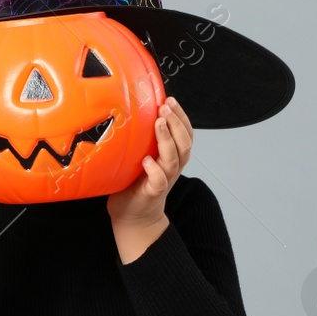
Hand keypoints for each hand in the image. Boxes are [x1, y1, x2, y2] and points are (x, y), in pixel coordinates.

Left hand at [106, 96, 192, 262]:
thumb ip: (143, 139)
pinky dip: (155, 170)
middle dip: (176, 123)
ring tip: (159, 123)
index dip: (181, 116)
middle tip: (165, 107)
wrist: (133, 216)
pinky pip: (159, 180)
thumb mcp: (141, 155)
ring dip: (167, 140)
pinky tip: (148, 159)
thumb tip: (131, 110)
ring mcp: (164, 180)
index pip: (185, 133)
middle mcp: (172, 167)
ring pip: (173, 158)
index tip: (170, 100)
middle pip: (184, 143)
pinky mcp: (152, 193)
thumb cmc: (135, 183)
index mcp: (172, 156)